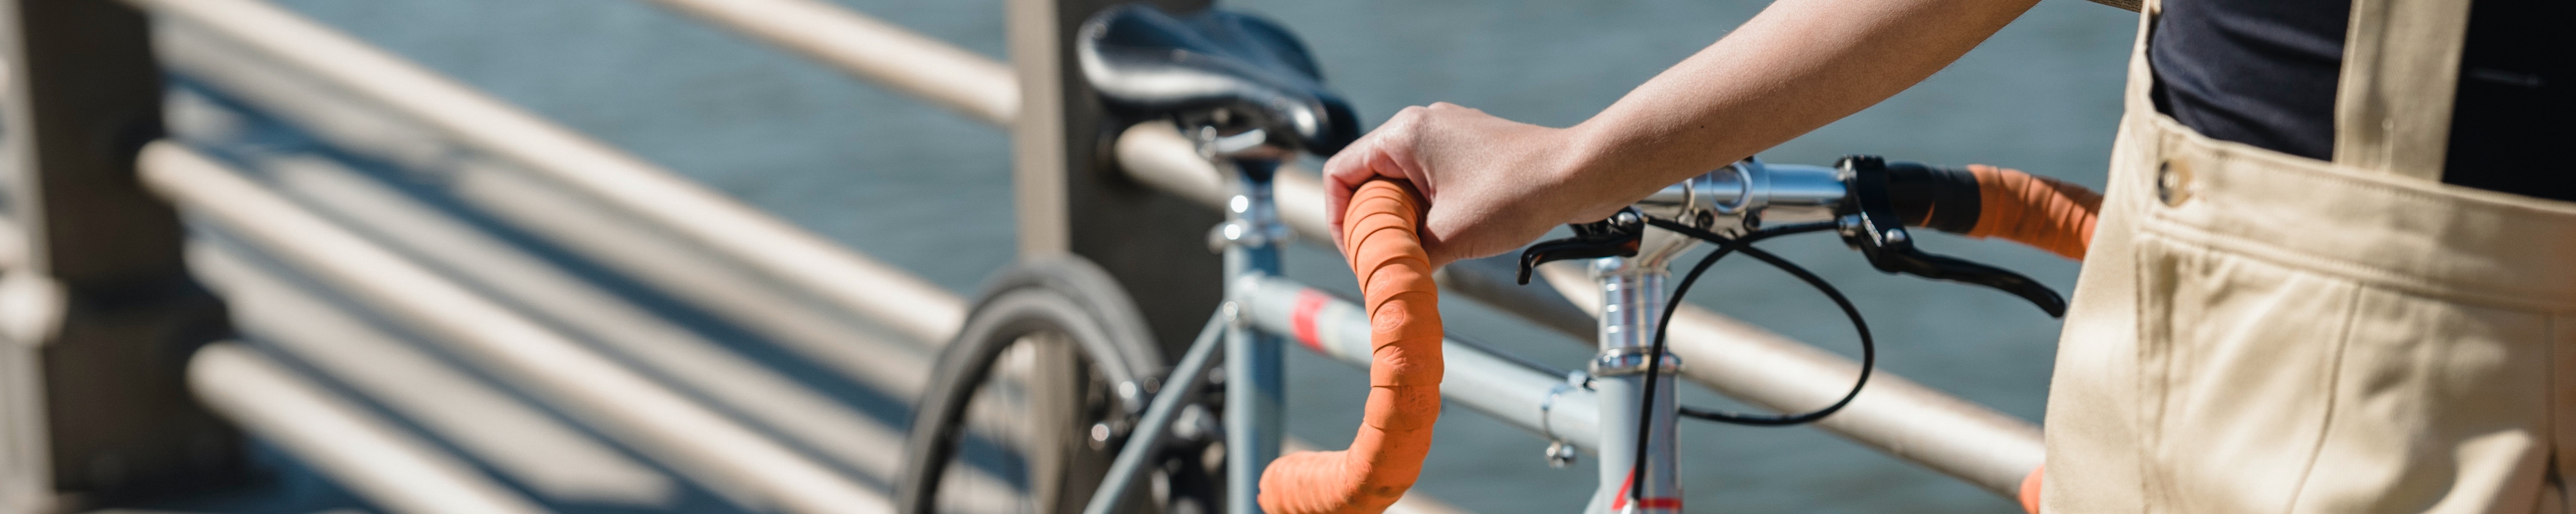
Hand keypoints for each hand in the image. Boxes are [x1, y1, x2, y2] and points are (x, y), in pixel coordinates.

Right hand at [1322, 103, 1626, 268]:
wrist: (1581, 174)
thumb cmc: (1517, 195)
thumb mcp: (1450, 236)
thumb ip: (1408, 255)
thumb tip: (1389, 278)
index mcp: (1404, 135)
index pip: (1340, 174)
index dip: (1338, 220)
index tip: (1359, 255)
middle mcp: (1421, 125)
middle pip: (1369, 177)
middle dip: (1373, 222)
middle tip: (1388, 259)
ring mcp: (1449, 132)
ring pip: (1402, 180)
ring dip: (1403, 218)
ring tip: (1421, 251)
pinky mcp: (1472, 146)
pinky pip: (1431, 178)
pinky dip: (1429, 208)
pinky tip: (1448, 236)